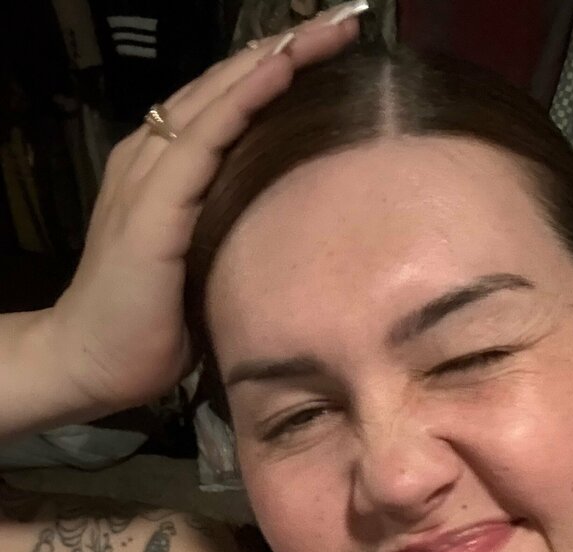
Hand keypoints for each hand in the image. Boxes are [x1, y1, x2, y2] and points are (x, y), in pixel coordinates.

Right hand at [48, 7, 360, 414]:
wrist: (92, 360)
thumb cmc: (153, 325)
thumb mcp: (206, 262)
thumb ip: (234, 226)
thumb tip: (294, 222)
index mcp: (167, 170)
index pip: (227, 105)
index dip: (278, 72)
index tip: (333, 51)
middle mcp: (153, 157)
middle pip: (225, 88)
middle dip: (286, 51)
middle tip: (343, 24)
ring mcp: (147, 175)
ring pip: (216, 99)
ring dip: (273, 61)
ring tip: (325, 31)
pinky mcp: (151, 206)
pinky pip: (202, 139)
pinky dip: (242, 102)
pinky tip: (279, 71)